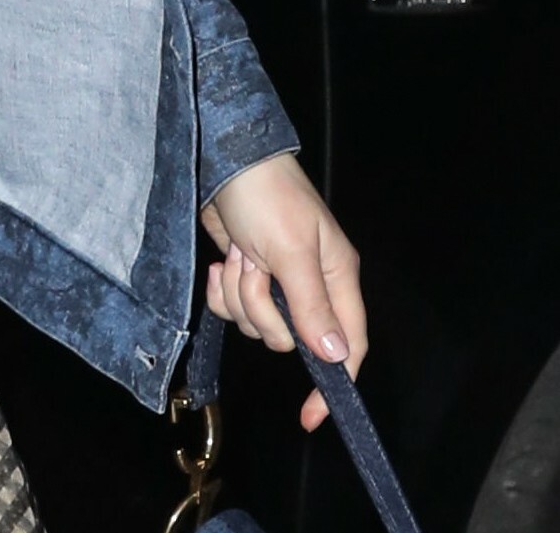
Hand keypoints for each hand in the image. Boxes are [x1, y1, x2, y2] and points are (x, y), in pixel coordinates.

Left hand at [201, 153, 365, 431]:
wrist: (222, 157)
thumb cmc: (267, 196)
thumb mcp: (292, 251)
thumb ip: (312, 306)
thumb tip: (338, 358)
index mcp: (335, 277)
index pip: (348, 345)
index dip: (334, 382)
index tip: (312, 414)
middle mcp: (309, 284)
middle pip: (289, 337)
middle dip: (261, 310)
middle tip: (255, 270)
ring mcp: (275, 280)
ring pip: (256, 323)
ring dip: (239, 292)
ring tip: (240, 254)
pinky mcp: (246, 273)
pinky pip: (232, 307)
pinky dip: (222, 288)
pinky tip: (223, 260)